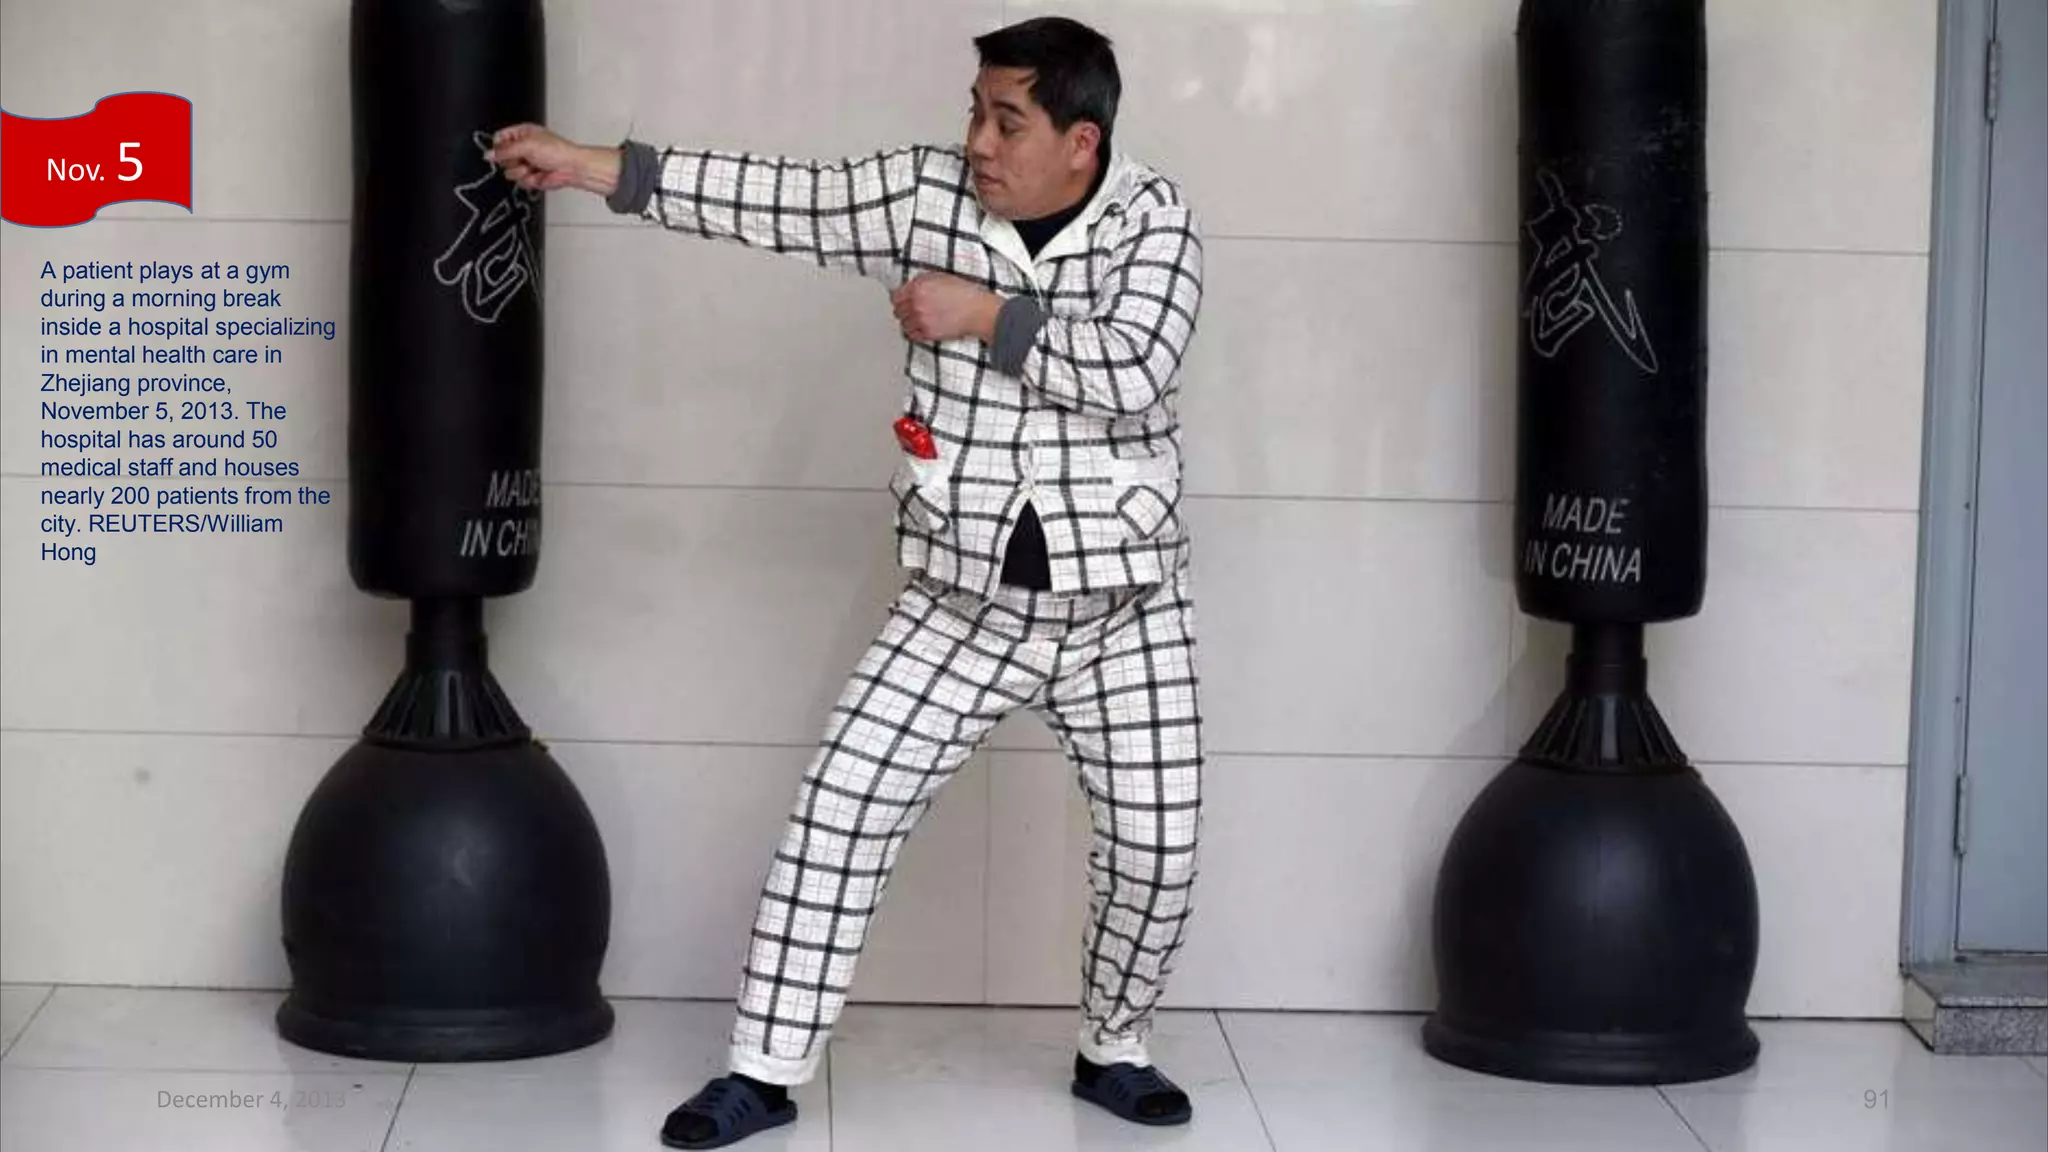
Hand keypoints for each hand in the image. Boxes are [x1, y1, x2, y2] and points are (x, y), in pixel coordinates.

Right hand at [486, 123, 619, 195]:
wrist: (571, 167)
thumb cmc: (557, 151)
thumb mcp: (526, 145)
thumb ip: (505, 150)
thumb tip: (489, 154)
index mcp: (522, 134)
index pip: (500, 139)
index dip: (498, 147)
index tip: (501, 151)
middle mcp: (523, 148)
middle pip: (502, 158)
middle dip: (512, 160)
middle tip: (523, 158)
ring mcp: (527, 164)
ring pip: (510, 172)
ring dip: (522, 171)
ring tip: (534, 167)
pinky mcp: (531, 177)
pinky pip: (521, 182)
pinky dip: (530, 180)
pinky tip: (539, 174)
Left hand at [890, 273, 1001, 343]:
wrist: (978, 311)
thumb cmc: (966, 294)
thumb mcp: (941, 277)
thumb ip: (923, 282)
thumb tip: (911, 287)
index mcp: (919, 286)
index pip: (896, 295)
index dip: (899, 297)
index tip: (902, 299)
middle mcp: (917, 303)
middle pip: (898, 310)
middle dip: (903, 309)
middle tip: (910, 309)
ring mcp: (921, 319)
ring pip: (903, 324)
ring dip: (908, 322)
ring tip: (916, 320)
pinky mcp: (928, 333)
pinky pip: (912, 335)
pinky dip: (914, 332)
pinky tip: (919, 328)